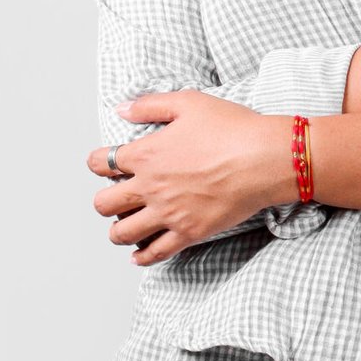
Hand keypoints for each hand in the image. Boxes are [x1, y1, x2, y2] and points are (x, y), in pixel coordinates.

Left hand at [86, 92, 295, 264]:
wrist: (263, 159)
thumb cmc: (231, 128)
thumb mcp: (188, 103)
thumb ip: (149, 105)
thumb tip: (122, 109)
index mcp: (145, 154)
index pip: (100, 164)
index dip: (98, 164)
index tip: (104, 165)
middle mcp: (150, 187)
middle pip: (103, 204)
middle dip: (104, 201)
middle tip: (115, 198)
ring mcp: (168, 213)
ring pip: (121, 233)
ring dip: (117, 230)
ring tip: (124, 227)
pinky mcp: (188, 232)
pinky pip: (155, 252)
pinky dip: (142, 257)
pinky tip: (138, 255)